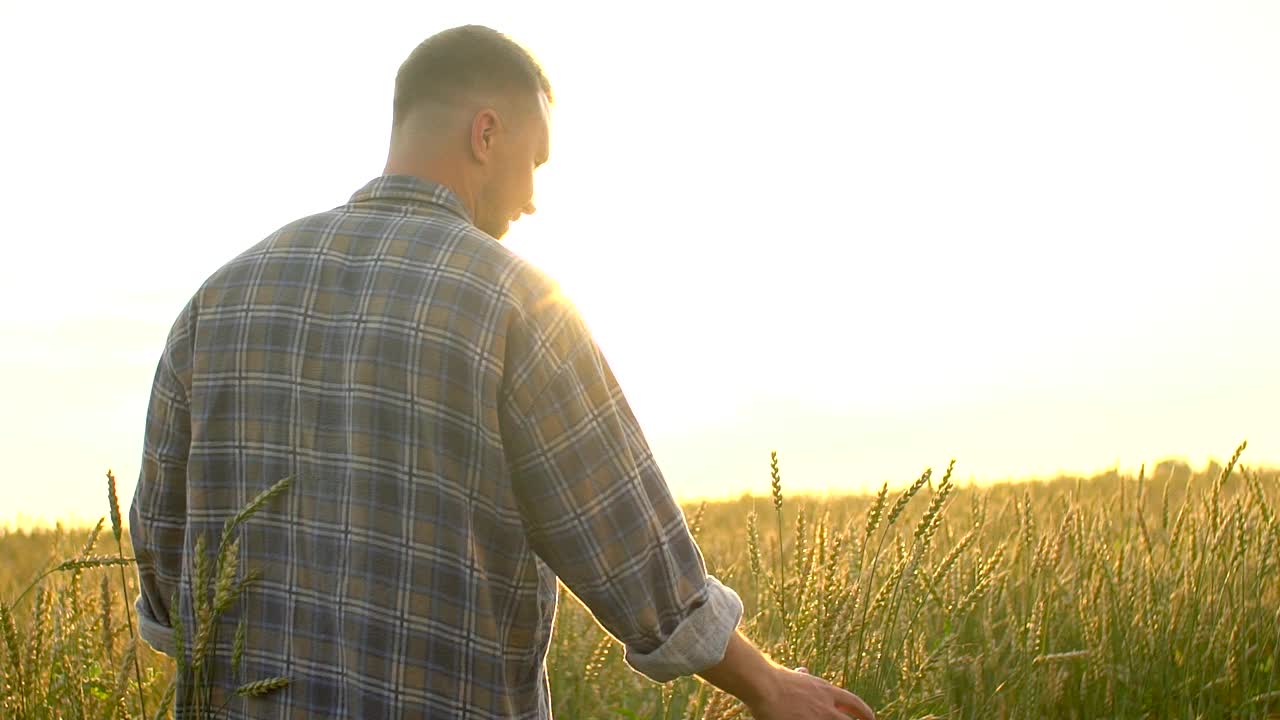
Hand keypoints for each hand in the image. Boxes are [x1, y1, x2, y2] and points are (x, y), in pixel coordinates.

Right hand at [746, 666, 874, 719]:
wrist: (764, 684)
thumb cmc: (775, 678)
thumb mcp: (796, 676)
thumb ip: (803, 677)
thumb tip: (803, 671)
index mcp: (826, 691)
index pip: (854, 703)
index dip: (864, 712)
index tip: (871, 717)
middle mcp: (827, 707)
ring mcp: (817, 719)